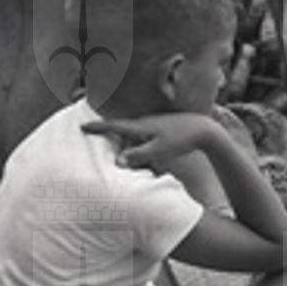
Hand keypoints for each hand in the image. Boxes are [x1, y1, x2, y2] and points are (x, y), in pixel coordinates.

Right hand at [82, 111, 220, 170]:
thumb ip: (138, 156)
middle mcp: (143, 124)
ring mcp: (152, 126)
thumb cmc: (182, 139)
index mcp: (140, 127)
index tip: (81, 126)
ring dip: (126, 144)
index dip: (97, 127)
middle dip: (108, 137)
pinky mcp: (160, 130)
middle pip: (121, 132)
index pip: (113, 127)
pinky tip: (141, 156)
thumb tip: (118, 161)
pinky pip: (143, 138)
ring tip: (118, 156)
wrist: (204, 130)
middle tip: (93, 141)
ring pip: (132, 136)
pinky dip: (138, 145)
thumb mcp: (160, 151)